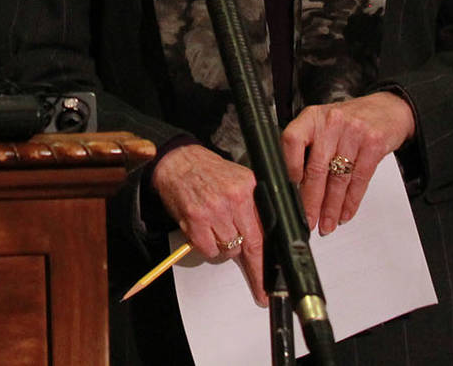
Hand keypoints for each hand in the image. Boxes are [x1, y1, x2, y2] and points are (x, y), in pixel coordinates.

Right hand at [150, 143, 268, 304]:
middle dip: (256, 271)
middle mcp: (233, 199)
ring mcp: (213, 211)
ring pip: (229, 250)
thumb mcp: (239, 181)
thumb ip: (254, 206)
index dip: (269, 259)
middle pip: (250, 245)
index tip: (274, 279)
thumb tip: (268, 238)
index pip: (266, 230)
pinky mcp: (195, 221)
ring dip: (225, 247)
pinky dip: (208, 247)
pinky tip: (205, 231)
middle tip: (260, 291)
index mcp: (248, 188)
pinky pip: (209, 250)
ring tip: (218, 228)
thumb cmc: (208, 172)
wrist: (178, 161)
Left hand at [279, 90, 415, 235]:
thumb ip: (308, 148)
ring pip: (338, 178)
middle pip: (316, 168)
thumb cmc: (349, 121)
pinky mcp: (374, 144)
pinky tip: (345, 213)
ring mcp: (354, 132)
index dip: (290, 168)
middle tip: (308, 221)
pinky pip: (359, 180)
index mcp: (312, 117)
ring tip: (327, 224)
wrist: (386, 109)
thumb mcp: (323, 125)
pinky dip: (351, 202)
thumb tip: (293, 186)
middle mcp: (331, 122)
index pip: (292, 140)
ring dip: (332, 207)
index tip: (289, 191)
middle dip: (311, 201)